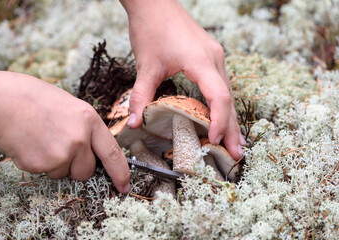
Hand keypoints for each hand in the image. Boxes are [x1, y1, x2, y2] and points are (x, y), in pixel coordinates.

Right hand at [0, 71, 129, 192]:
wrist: (3, 102)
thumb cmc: (37, 101)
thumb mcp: (73, 108)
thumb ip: (88, 130)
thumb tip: (94, 152)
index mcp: (90, 121)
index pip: (113, 154)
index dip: (121, 173)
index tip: (124, 185)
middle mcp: (79, 139)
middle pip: (87, 171)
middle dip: (77, 167)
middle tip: (60, 147)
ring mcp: (61, 153)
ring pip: (65, 174)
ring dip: (56, 164)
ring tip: (42, 140)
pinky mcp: (41, 164)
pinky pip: (46, 173)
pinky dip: (39, 163)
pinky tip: (31, 144)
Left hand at [120, 0, 244, 159]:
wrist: (154, 2)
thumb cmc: (151, 28)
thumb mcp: (145, 65)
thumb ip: (140, 96)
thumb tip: (134, 124)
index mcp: (201, 60)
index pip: (218, 96)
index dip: (218, 121)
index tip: (212, 142)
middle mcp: (214, 59)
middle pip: (229, 99)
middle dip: (232, 128)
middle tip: (236, 154)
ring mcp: (215, 56)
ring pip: (227, 92)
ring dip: (229, 118)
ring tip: (232, 143)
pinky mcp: (210, 56)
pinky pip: (220, 85)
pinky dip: (222, 105)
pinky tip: (220, 118)